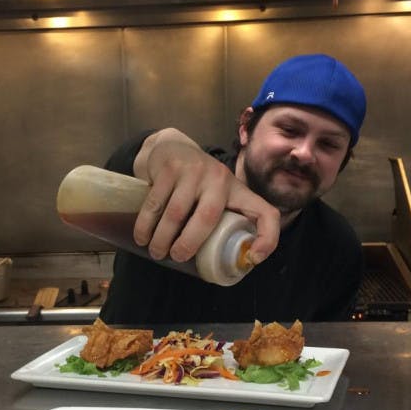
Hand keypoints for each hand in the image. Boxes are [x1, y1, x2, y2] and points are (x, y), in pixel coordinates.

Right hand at [131, 128, 279, 264]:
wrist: (171, 148)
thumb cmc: (198, 184)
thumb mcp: (219, 197)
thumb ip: (224, 220)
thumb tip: (231, 261)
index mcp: (238, 192)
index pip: (265, 213)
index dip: (268, 238)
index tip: (253, 259)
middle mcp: (220, 178)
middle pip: (208, 218)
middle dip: (189, 244)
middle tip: (175, 258)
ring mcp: (194, 171)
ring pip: (176, 213)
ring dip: (162, 238)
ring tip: (156, 252)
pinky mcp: (169, 168)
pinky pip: (155, 203)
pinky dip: (146, 225)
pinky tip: (142, 237)